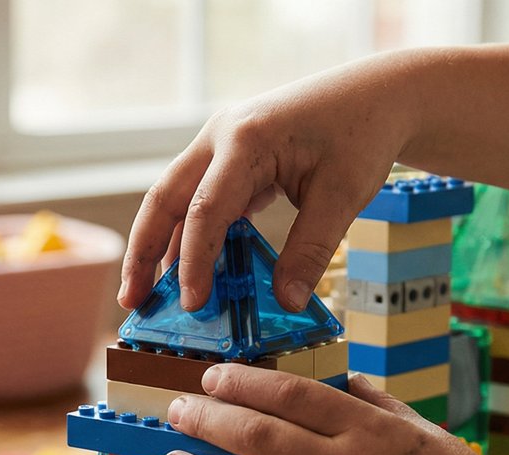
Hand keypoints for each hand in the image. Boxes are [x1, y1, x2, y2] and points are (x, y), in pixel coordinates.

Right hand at [118, 56, 417, 313]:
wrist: (377, 94)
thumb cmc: (361, 134)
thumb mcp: (343, 196)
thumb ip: (310, 251)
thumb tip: (286, 302)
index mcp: (246, 139)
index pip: (205, 210)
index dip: (194, 262)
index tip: (193, 304)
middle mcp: (222, 136)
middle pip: (165, 199)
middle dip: (144, 252)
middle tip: (131, 301)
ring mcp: (222, 144)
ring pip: (176, 198)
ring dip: (161, 245)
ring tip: (150, 294)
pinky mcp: (232, 157)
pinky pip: (200, 199)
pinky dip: (191, 235)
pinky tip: (190, 271)